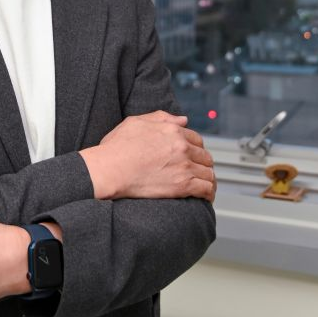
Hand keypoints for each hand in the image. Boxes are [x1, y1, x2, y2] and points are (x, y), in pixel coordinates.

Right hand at [79, 111, 215, 201]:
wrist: (109, 170)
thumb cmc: (116, 148)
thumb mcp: (135, 122)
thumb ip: (161, 118)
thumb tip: (183, 119)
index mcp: (173, 130)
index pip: (196, 139)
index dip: (195, 149)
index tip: (192, 157)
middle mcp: (182, 147)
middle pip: (205, 156)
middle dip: (202, 164)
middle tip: (197, 173)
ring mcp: (184, 166)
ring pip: (208, 173)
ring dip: (207, 179)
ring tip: (204, 186)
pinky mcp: (183, 185)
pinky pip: (206, 189)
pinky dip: (209, 194)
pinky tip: (206, 198)